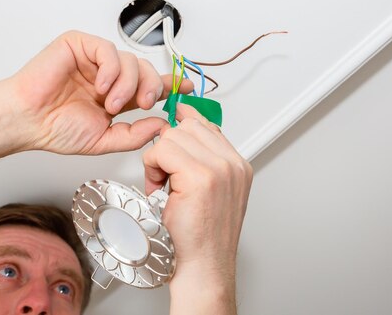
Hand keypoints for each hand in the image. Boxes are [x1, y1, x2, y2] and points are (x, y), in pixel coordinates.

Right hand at [8, 30, 191, 154]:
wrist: (27, 121)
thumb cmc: (55, 128)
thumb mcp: (104, 139)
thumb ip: (133, 134)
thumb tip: (161, 125)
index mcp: (115, 95)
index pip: (148, 84)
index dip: (169, 84)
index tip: (187, 87)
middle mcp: (108, 75)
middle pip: (145, 70)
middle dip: (150, 87)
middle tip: (142, 104)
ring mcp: (94, 60)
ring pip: (130, 60)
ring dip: (127, 84)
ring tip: (110, 102)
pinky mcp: (79, 45)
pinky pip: (108, 50)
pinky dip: (111, 69)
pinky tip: (101, 86)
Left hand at [143, 104, 252, 312]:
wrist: (204, 267)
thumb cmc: (202, 237)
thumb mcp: (211, 192)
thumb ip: (203, 161)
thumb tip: (183, 131)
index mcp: (238, 165)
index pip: (207, 124)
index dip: (183, 123)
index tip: (171, 123)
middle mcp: (232, 164)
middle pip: (188, 126)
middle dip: (167, 146)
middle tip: (164, 175)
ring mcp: (219, 169)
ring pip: (173, 136)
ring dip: (158, 158)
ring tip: (162, 184)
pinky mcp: (200, 177)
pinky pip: (163, 151)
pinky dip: (152, 167)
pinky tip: (158, 188)